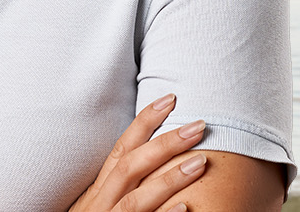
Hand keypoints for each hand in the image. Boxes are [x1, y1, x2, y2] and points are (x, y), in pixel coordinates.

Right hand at [66, 94, 213, 211]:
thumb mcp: (98, 205)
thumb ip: (119, 187)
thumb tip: (153, 162)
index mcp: (98, 190)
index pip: (121, 148)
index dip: (144, 122)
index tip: (170, 99)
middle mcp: (100, 203)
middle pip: (130, 166)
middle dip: (164, 142)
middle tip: (198, 124)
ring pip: (136, 198)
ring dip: (170, 178)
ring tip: (202, 161)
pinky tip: (188, 208)